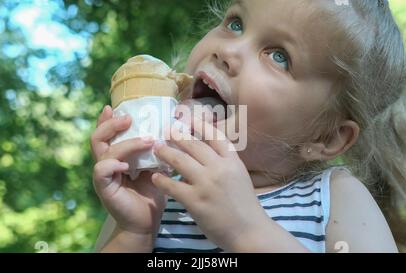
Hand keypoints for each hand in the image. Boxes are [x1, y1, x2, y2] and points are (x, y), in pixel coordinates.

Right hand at [91, 105, 165, 235]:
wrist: (146, 221)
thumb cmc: (151, 192)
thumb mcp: (155, 166)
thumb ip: (154, 150)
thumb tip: (168, 129)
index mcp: (116, 156)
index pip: (107, 133)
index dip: (108, 119)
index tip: (116, 106)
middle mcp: (107, 162)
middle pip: (98, 137)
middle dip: (111, 124)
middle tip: (129, 118)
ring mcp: (104, 175)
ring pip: (105, 150)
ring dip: (127, 143)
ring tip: (148, 141)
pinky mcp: (104, 188)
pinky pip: (102, 170)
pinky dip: (113, 164)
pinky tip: (127, 166)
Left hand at [151, 117, 268, 250]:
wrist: (250, 231)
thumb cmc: (245, 205)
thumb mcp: (239, 176)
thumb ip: (224, 163)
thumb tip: (206, 151)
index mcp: (232, 161)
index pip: (215, 136)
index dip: (199, 125)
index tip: (187, 118)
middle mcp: (219, 168)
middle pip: (194, 145)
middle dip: (177, 135)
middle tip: (165, 130)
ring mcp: (206, 184)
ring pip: (180, 161)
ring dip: (166, 152)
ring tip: (156, 148)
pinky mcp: (195, 201)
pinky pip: (173, 186)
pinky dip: (162, 180)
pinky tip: (156, 177)